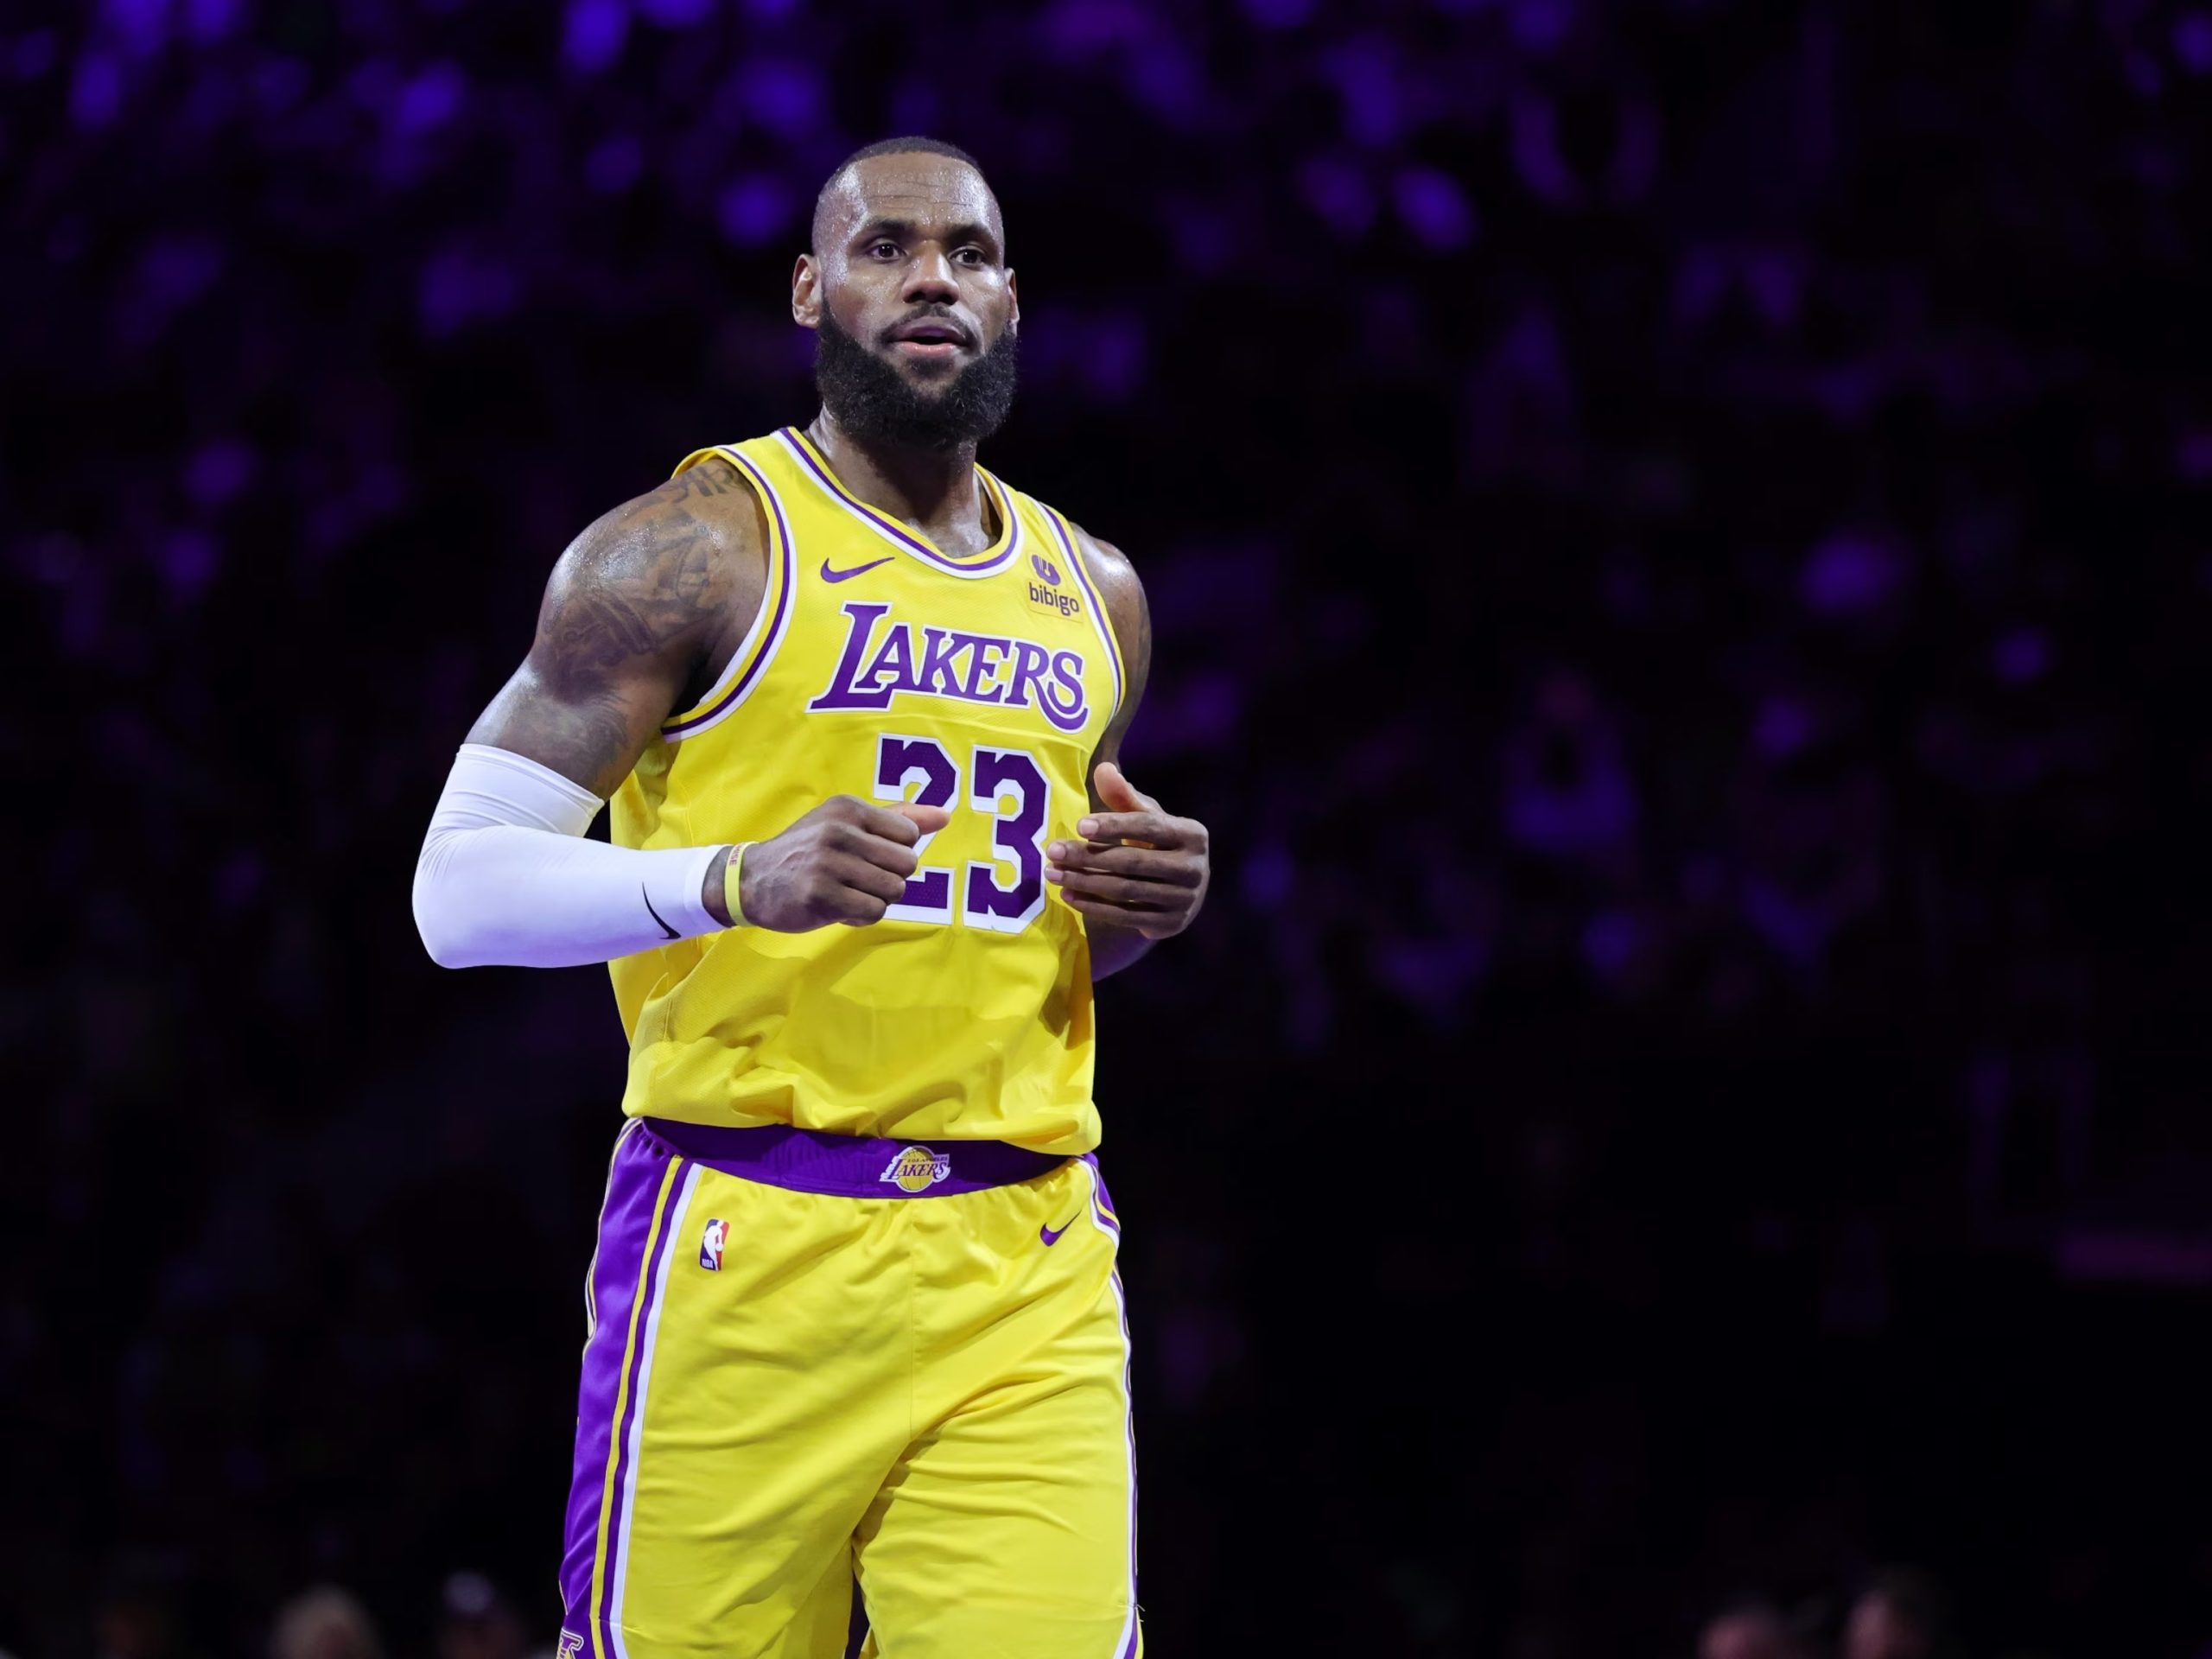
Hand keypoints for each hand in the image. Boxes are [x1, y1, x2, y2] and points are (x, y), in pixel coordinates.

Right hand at [718, 795, 950, 930]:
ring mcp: (828, 864)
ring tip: (850, 893)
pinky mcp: (820, 896)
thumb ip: (898, 819)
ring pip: (894, 891)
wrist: (751, 879)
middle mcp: (838, 831)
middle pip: (907, 864)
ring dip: (877, 899)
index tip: (869, 857)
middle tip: (860, 879)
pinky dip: (862, 917)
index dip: (897, 853)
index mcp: (848, 809)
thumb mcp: (846, 824)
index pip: (910, 835)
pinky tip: (840, 908)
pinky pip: (873, 912)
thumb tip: (944, 816)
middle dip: (891, 878)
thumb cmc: (808, 850)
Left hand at [1045, 762, 1208, 939]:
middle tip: (1053, 851)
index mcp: (1192, 834)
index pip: (1149, 827)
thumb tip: (1103, 769)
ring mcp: (1184, 900)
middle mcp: (1194, 868)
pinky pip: (1125, 916)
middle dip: (1088, 857)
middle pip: (1133, 861)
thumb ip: (1124, 796)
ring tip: (1053, 873)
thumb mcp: (1149, 818)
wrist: (1185, 892)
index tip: (1079, 825)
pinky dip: (1093, 906)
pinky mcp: (1169, 924)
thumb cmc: (1160, 845)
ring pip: (1125, 890)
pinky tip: (1068, 896)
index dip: (1114, 825)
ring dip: (1084, 882)